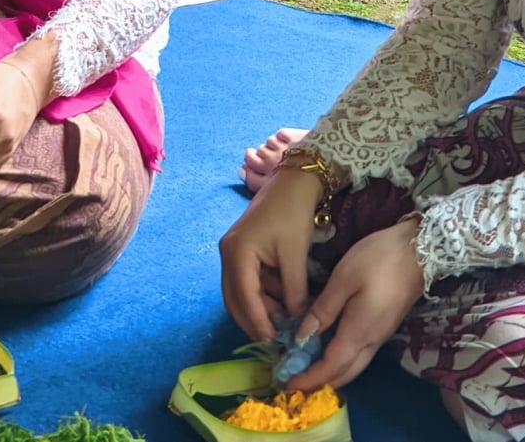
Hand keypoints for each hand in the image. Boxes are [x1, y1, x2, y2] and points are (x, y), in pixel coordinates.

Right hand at [219, 167, 321, 342]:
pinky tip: (280, 301)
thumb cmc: (293, 214)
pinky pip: (247, 280)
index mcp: (238, 253)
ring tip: (282, 321)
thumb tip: (296, 319)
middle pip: (234, 298)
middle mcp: (228, 254)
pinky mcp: (241, 249)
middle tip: (275, 339)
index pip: (244, 297)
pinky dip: (261, 294)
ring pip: (239, 292)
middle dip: (253, 320)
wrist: (293, 182)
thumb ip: (294, 290)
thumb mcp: (295, 255)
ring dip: (259, 308)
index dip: (258, 322)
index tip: (273, 341)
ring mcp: (232, 251)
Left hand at [286, 218, 425, 391]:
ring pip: (355, 365)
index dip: (310, 378)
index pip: (331, 366)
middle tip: (296, 381)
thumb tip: (302, 337)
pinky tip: (329, 347)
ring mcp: (381, 334)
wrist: (421, 250)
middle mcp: (372, 340)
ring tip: (308, 368)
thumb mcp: (344, 278)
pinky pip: (361, 353)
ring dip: (332, 373)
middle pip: (345, 373)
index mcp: (359, 332)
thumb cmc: (379, 259)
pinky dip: (342, 360)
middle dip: (320, 382)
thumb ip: (323, 309)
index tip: (289, 384)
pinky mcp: (384, 325)